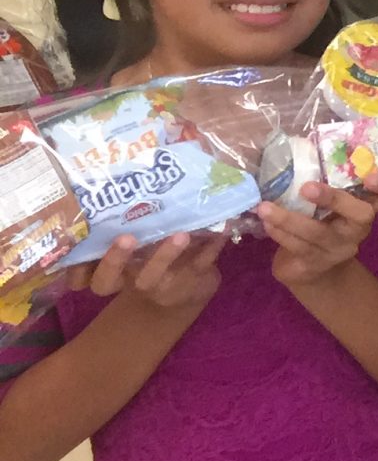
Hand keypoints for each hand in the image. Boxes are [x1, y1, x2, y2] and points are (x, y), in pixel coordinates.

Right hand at [82, 231, 222, 313]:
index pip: (79, 276)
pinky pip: (201, 264)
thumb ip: (129, 218)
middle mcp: (128, 280)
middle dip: (114, 260)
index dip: (74, 269)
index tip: (76, 247)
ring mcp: (159, 285)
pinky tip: (220, 227)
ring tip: (180, 234)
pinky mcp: (192, 281)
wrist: (189, 287)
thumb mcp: (138, 241)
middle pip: (106, 282)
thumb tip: (128, 172)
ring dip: (166, 255)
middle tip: (127, 237)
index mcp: (111, 269)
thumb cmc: (154, 253)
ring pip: (155, 277)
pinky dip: (211, 245)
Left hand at [259, 174, 377, 291]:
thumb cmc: (320, 223)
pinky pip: (296, 247)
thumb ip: (327, 181)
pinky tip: (266, 222)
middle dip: (334, 199)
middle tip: (307, 186)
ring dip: (288, 219)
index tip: (372, 177)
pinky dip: (279, 232)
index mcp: (366, 208)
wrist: (311, 271)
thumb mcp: (329, 204)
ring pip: (316, 233)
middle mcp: (358, 229)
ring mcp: (338, 248)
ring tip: (265, 207)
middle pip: (360, 215)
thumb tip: (305, 142)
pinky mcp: (315, 264)